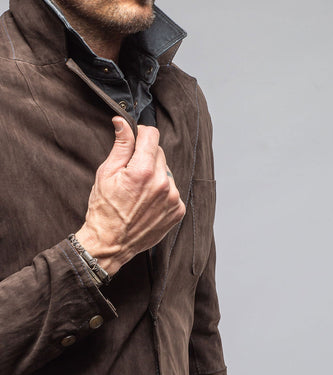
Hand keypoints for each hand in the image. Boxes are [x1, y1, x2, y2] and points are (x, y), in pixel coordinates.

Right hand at [76, 117, 184, 275]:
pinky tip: (147, 203)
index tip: (135, 140)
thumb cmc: (104, 209)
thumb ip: (120, 145)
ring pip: (166, 172)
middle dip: (146, 157)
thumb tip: (122, 122)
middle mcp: (163, 184)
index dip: (141, 134)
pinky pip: (173, 191)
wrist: (110, 243)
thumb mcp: (106, 173)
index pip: (152, 135)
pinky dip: (163, 193)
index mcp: (143, 171)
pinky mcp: (178, 211)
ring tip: (139, 192)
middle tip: (131, 174)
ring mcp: (173, 199)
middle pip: (159, 153)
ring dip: (155, 176)